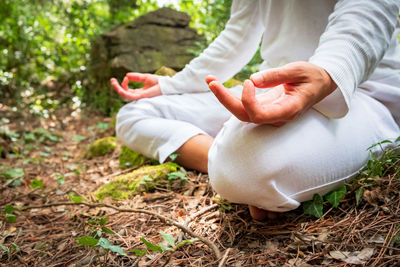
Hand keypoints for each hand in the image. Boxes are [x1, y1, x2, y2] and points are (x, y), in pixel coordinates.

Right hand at [110, 72, 161, 100]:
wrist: (166, 85)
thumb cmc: (158, 82)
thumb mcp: (145, 77)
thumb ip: (136, 77)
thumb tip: (126, 75)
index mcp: (139, 92)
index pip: (127, 90)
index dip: (124, 84)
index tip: (127, 77)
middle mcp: (138, 96)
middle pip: (123, 94)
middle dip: (116, 87)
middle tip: (111, 80)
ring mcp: (139, 97)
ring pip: (124, 96)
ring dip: (118, 89)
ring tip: (113, 82)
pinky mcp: (141, 97)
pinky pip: (130, 96)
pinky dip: (124, 91)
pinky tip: (121, 86)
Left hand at [206, 62, 336, 125]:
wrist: (320, 84)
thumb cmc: (312, 76)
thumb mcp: (297, 70)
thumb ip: (275, 76)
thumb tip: (252, 80)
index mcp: (287, 110)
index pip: (259, 115)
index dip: (248, 101)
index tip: (247, 81)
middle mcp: (275, 117)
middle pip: (244, 115)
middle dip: (225, 99)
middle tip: (211, 81)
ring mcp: (268, 114)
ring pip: (240, 112)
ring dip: (223, 97)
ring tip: (210, 79)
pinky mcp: (263, 107)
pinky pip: (243, 106)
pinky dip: (229, 95)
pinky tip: (216, 84)